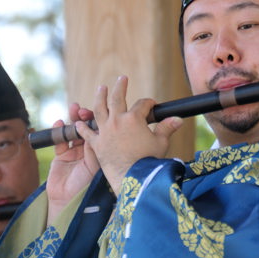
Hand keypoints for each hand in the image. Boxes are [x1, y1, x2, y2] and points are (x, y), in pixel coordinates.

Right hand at [46, 102, 100, 224]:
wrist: (69, 202)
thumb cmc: (88, 187)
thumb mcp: (95, 166)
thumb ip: (95, 150)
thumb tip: (96, 131)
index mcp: (101, 152)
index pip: (101, 131)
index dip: (100, 120)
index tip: (100, 111)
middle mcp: (89, 150)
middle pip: (87, 128)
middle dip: (85, 117)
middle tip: (84, 110)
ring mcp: (74, 152)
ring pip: (74, 131)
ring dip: (73, 119)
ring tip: (73, 110)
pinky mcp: (60, 156)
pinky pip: (59, 140)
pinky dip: (59, 130)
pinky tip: (59, 123)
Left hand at [77, 76, 182, 191]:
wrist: (133, 179)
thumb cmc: (149, 161)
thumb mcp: (161, 143)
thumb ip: (167, 128)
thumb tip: (179, 118)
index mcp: (134, 119)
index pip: (142, 104)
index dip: (149, 103)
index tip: (153, 106)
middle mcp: (117, 121)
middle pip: (117, 99)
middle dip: (120, 87)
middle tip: (122, 78)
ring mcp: (105, 132)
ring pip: (99, 110)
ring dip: (100, 97)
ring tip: (101, 88)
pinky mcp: (97, 144)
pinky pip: (87, 133)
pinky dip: (83, 127)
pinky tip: (79, 122)